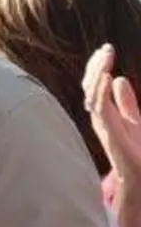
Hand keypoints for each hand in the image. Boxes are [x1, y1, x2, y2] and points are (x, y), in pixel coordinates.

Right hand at [83, 44, 140, 182]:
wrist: (140, 177)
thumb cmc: (137, 152)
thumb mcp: (135, 120)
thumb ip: (126, 102)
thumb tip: (120, 79)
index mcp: (105, 115)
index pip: (95, 87)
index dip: (98, 68)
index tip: (106, 51)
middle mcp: (101, 120)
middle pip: (91, 89)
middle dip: (96, 67)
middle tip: (106, 49)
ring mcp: (104, 127)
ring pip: (93, 95)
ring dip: (98, 74)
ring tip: (106, 57)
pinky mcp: (110, 134)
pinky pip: (100, 109)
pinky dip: (101, 91)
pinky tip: (108, 76)